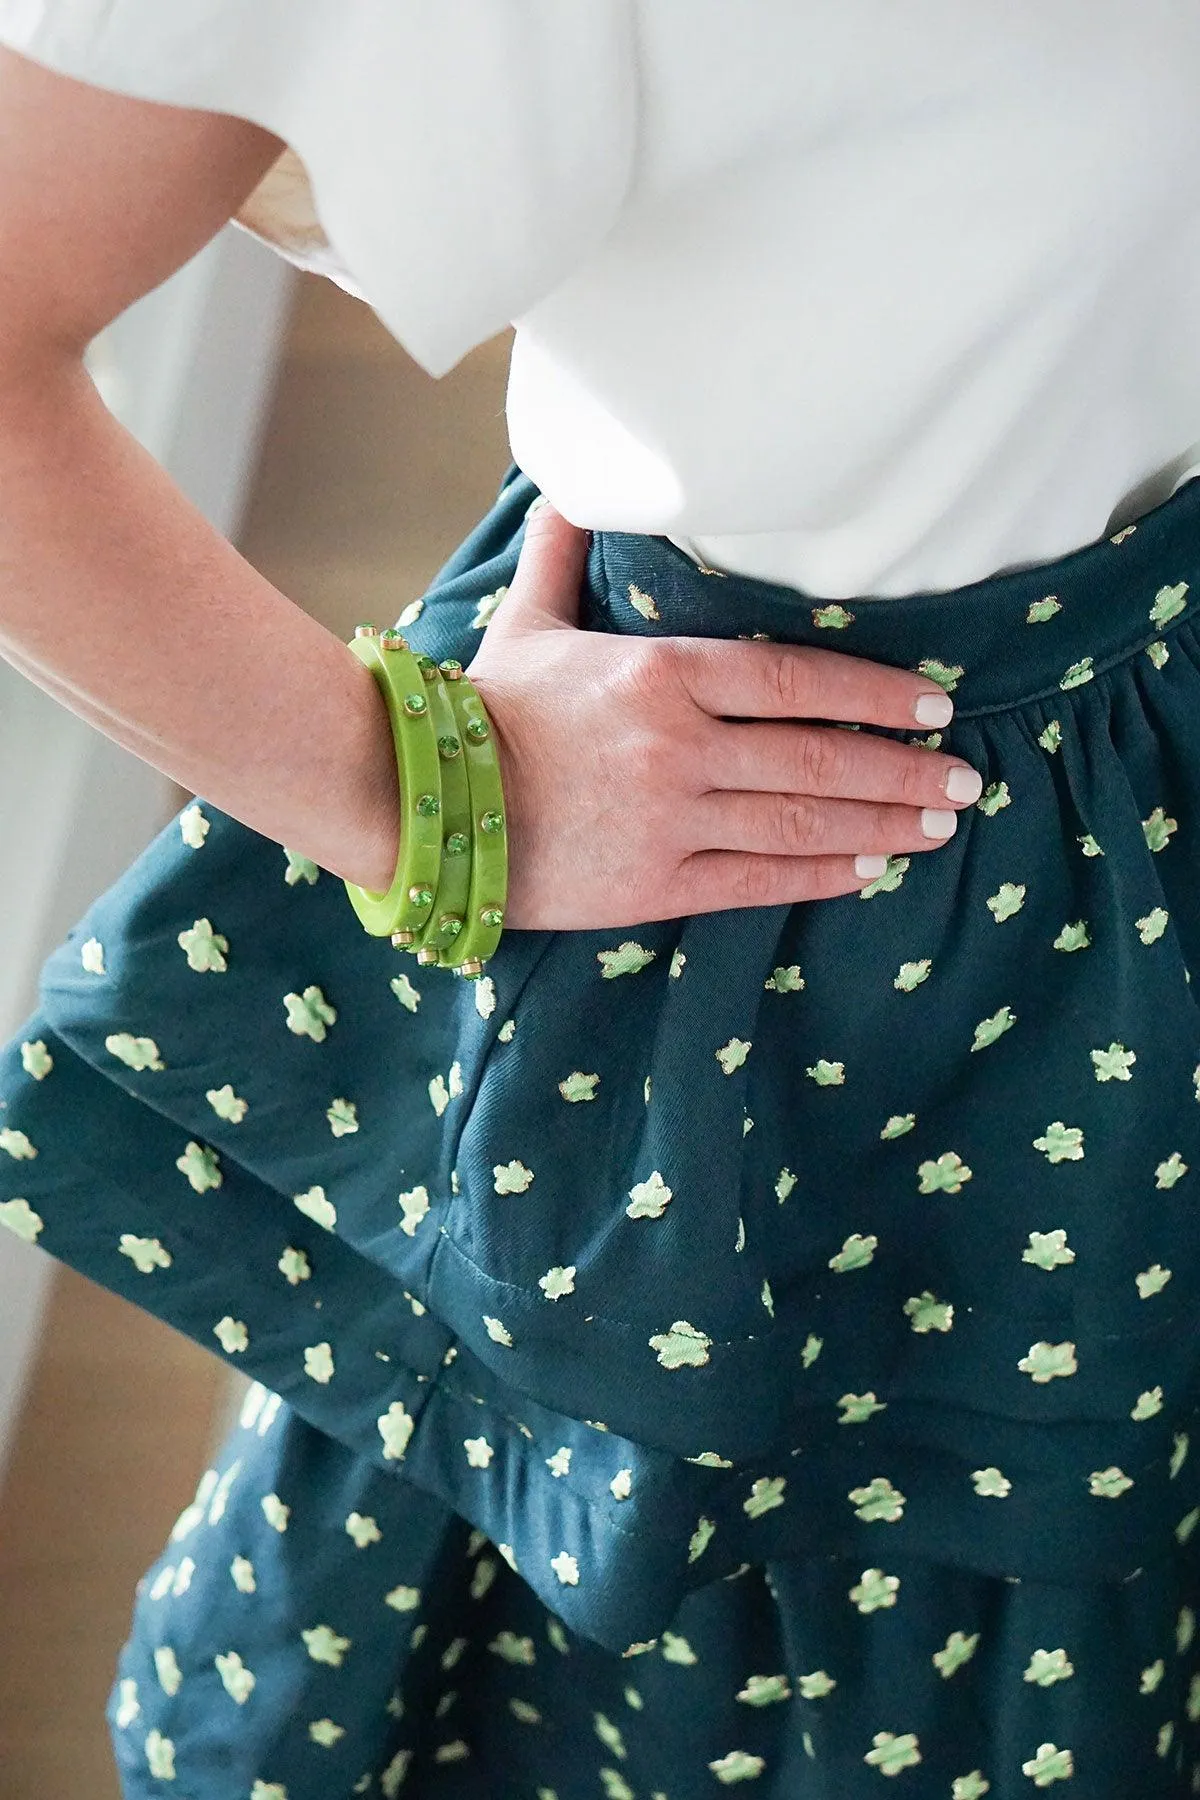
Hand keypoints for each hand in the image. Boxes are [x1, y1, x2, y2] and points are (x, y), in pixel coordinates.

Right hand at [466, 503, 982, 930]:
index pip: (797, 677)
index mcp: (662, 674)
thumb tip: (569, 480)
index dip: (875, 692)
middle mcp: (680, 746)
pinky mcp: (654, 885)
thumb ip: (564, 552)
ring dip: (881, 824)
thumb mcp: (527, 620)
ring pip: (803, 822)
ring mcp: (672, 820)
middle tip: (963, 781)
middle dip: (903, 769)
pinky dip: (821, 874)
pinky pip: (758, 881)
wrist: (420, 804)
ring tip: (935, 826)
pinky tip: (867, 869)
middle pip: (820, 756)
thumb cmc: (481, 710)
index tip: (932, 704)